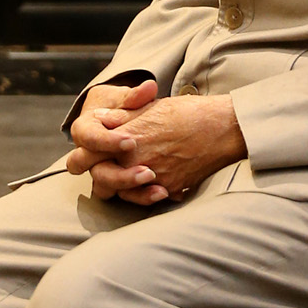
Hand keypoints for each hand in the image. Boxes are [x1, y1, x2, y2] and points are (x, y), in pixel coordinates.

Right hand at [65, 80, 162, 203]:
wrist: (118, 118)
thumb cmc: (119, 105)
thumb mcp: (124, 98)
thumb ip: (135, 96)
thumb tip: (149, 88)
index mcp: (84, 130)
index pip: (88, 138)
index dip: (108, 142)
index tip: (131, 142)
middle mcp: (87, 155)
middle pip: (95, 172)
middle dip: (120, 175)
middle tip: (147, 171)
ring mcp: (100, 171)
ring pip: (107, 189)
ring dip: (132, 190)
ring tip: (158, 186)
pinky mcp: (115, 184)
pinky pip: (124, 196)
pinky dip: (143, 196)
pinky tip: (164, 192)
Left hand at [94, 94, 246, 202]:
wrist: (222, 128)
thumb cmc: (188, 112)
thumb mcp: (151, 107)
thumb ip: (122, 116)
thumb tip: (100, 118)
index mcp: (125, 136)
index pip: (88, 153)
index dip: (86, 155)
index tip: (92, 153)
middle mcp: (134, 160)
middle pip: (100, 180)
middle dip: (102, 176)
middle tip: (108, 169)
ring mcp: (151, 178)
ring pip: (120, 194)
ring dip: (122, 187)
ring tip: (131, 176)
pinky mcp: (168, 189)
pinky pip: (146, 199)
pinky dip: (146, 194)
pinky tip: (152, 183)